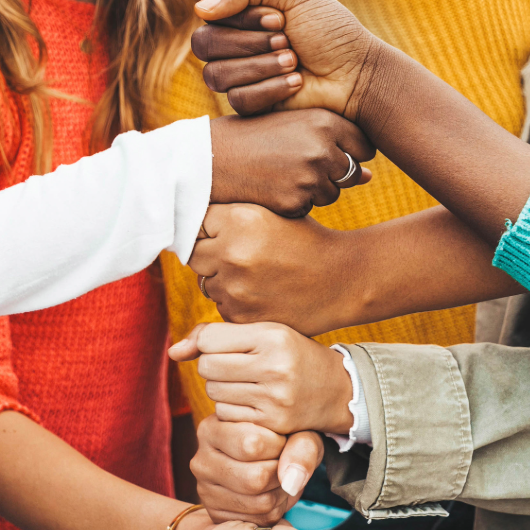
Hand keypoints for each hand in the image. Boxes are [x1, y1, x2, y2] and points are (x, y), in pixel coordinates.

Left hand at [171, 322, 354, 436]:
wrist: (337, 389)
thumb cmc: (292, 354)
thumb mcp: (264, 332)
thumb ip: (215, 335)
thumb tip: (172, 353)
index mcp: (273, 336)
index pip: (209, 339)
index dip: (210, 344)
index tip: (228, 347)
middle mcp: (275, 366)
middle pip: (207, 367)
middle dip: (214, 367)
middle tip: (239, 367)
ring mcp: (274, 398)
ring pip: (213, 393)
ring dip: (222, 389)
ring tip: (249, 384)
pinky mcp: (273, 423)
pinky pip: (226, 416)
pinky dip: (231, 410)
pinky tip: (252, 403)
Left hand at [188, 204, 353, 332]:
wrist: (342, 279)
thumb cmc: (305, 241)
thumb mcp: (271, 214)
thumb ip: (231, 215)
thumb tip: (187, 218)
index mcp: (240, 219)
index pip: (196, 222)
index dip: (209, 228)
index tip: (222, 232)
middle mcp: (232, 252)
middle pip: (194, 254)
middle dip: (211, 254)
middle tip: (242, 255)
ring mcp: (234, 287)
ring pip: (206, 282)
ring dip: (222, 280)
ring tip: (257, 275)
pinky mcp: (239, 315)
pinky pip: (220, 305)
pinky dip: (235, 301)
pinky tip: (262, 293)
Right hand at [191, 417, 324, 525]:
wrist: (265, 459)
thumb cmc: (281, 437)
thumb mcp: (296, 431)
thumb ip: (301, 447)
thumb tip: (291, 482)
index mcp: (211, 428)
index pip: (253, 443)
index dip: (280, 446)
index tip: (281, 440)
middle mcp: (200, 460)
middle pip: (256, 478)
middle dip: (282, 473)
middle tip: (284, 462)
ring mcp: (205, 491)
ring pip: (261, 502)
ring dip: (282, 492)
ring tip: (280, 476)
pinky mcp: (217, 514)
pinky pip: (260, 520)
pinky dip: (277, 509)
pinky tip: (272, 492)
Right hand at [193, 0, 389, 115]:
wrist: (357, 74)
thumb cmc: (329, 30)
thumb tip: (198, 9)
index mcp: (239, 15)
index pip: (210, 17)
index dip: (244, 20)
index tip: (281, 19)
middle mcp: (233, 45)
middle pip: (204, 45)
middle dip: (252, 43)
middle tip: (288, 42)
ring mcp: (240, 76)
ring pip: (217, 75)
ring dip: (263, 66)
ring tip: (294, 63)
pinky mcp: (250, 105)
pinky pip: (237, 100)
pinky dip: (271, 89)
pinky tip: (296, 84)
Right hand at [208, 109, 373, 218]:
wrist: (211, 157)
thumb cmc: (253, 136)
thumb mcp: (292, 126)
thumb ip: (333, 143)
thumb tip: (369, 177)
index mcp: (324, 121)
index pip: (364, 145)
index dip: (349, 150)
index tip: (328, 151)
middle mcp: (322, 148)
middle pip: (351, 172)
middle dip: (331, 172)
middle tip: (297, 162)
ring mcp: (309, 178)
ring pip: (332, 193)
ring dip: (313, 189)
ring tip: (281, 172)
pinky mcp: (295, 202)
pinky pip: (309, 208)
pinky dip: (294, 202)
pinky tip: (272, 186)